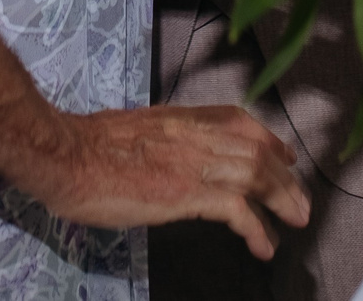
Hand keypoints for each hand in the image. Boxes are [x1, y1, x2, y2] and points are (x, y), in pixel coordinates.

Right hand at [19, 105, 309, 258]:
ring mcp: (191, 160)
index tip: (282, 154)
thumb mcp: (130, 130)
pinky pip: (237, 208)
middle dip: (284, 176)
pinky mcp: (185, 191)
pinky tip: (263, 244)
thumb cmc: (83, 147)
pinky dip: (256, 227)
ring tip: (295, 221)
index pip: (237, 119)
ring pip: (256, 174)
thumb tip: (165, 155)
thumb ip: (158, 139)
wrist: (63, 154)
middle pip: (256, 148)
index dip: (266, 138)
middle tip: (299, 200)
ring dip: (282, 199)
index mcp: (178, 118)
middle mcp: (192, 133)